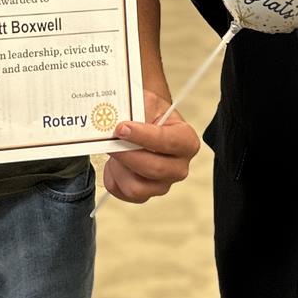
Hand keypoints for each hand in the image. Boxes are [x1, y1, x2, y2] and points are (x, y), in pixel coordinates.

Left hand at [101, 88, 199, 204]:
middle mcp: (179, 167)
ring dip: (119, 168)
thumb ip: (137, 110)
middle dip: (127, 154)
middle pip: (154, 169)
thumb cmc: (148, 113)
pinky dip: (113, 177)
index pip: (168, 142)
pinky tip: (115, 163)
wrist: (143, 123)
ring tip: (114, 151)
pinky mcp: (144, 194)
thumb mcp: (147, 102)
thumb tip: (120, 122)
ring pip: (137, 187)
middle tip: (111, 140)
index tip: (122, 128)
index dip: (143, 136)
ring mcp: (162, 184)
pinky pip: (123, 192)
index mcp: (186, 141)